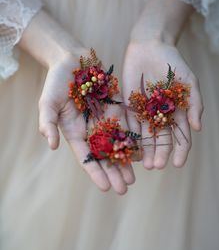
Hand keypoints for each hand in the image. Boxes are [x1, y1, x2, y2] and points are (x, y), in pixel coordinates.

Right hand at [38, 52, 134, 194]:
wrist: (72, 60)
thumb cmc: (56, 82)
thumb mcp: (47, 103)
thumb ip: (49, 123)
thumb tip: (52, 145)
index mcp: (75, 133)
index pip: (86, 158)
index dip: (95, 173)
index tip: (105, 188)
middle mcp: (91, 130)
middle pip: (104, 156)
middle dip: (113, 173)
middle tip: (124, 189)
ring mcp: (105, 120)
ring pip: (117, 146)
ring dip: (124, 162)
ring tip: (133, 178)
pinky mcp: (117, 109)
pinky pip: (126, 127)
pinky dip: (133, 141)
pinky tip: (141, 153)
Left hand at [122, 39, 203, 169]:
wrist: (150, 46)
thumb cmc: (173, 63)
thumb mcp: (189, 82)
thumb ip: (194, 104)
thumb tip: (197, 128)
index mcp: (177, 113)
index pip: (180, 138)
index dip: (180, 152)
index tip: (177, 164)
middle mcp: (161, 117)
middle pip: (162, 141)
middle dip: (160, 155)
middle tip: (156, 166)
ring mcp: (144, 113)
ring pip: (145, 137)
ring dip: (145, 151)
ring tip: (144, 164)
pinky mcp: (130, 107)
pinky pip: (130, 124)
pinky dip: (130, 136)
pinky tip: (130, 148)